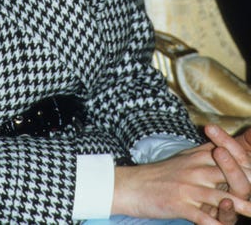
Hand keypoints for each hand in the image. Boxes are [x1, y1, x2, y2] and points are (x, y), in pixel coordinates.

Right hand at [112, 138, 250, 224]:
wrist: (131, 184)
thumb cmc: (158, 175)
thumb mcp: (181, 159)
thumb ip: (202, 156)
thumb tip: (222, 153)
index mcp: (197, 156)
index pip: (228, 155)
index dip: (245, 163)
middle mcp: (195, 168)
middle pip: (229, 173)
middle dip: (248, 183)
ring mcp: (188, 186)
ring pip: (221, 196)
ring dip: (240, 207)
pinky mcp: (179, 204)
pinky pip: (202, 217)